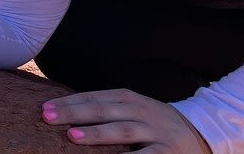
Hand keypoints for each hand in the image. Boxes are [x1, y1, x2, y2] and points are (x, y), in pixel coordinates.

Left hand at [41, 89, 211, 153]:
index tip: (45, 108)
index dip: (68, 102)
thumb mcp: (131, 109)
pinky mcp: (168, 153)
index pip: (93, 97)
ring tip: (72, 136)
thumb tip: (65, 114)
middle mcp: (140, 111)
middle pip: (103, 110)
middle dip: (73, 113)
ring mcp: (155, 132)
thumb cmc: (152, 122)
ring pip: (122, 130)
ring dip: (96, 133)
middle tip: (48, 117)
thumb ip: (104, 109)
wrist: (201, 133)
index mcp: (128, 98)